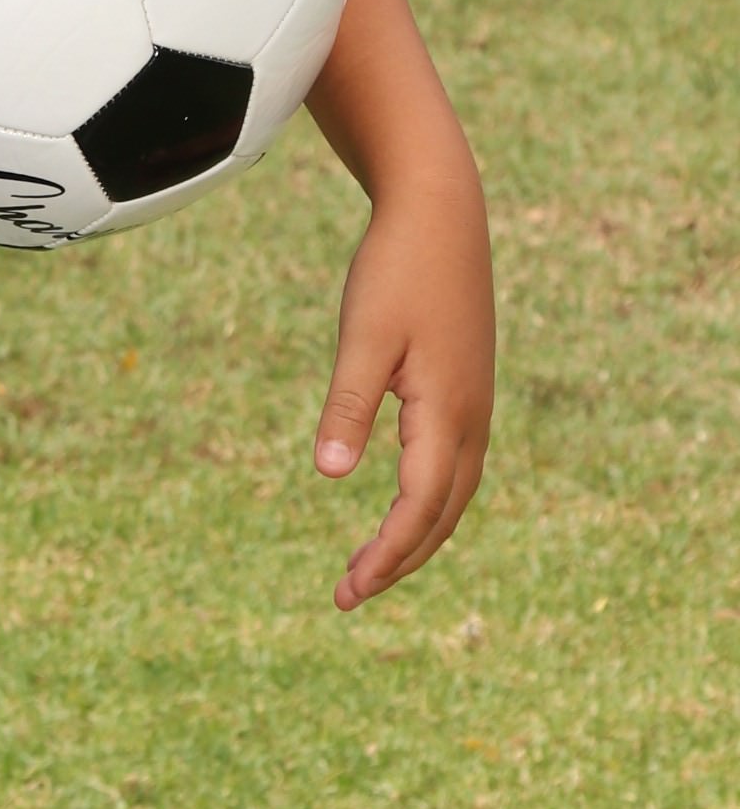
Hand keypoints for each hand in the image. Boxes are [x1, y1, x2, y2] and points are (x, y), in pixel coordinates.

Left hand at [312, 162, 494, 609]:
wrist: (441, 213)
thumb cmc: (397, 269)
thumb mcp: (364, 337)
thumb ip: (349, 405)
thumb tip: (332, 474)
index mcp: (447, 412)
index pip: (418, 508)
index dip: (386, 556)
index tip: (348, 591)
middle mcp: (471, 418)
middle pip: (442, 514)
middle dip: (400, 559)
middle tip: (349, 595)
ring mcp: (476, 404)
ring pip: (453, 494)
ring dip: (417, 534)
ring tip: (372, 565)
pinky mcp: (468, 389)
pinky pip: (454, 466)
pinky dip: (431, 500)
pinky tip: (402, 505)